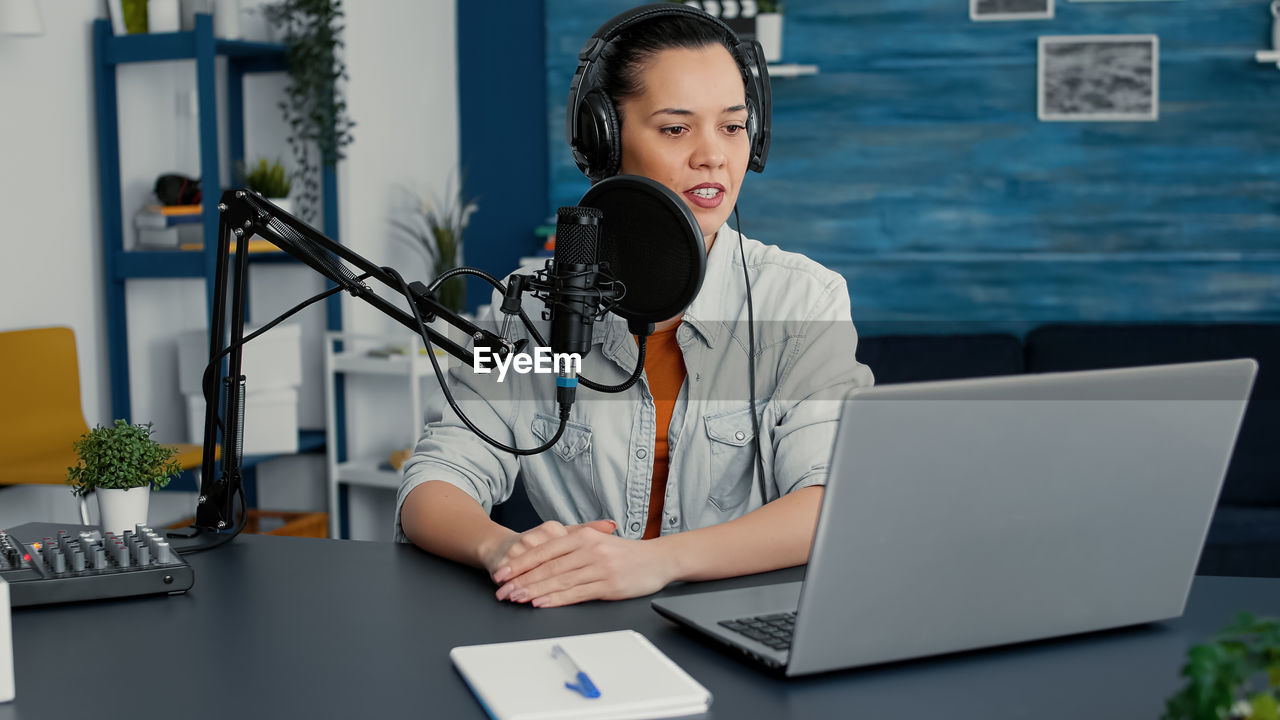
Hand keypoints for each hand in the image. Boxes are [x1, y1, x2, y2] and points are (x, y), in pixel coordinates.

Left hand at [493, 526, 674, 606]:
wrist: (659, 559)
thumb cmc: (627, 553)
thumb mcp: (599, 540)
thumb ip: (574, 544)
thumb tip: (543, 554)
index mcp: (584, 536)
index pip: (544, 550)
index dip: (520, 563)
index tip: (502, 573)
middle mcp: (589, 549)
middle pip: (548, 566)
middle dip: (521, 580)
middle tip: (502, 590)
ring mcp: (599, 567)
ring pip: (559, 580)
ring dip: (534, 590)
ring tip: (516, 598)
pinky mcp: (608, 584)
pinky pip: (576, 593)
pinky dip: (556, 599)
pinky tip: (541, 603)